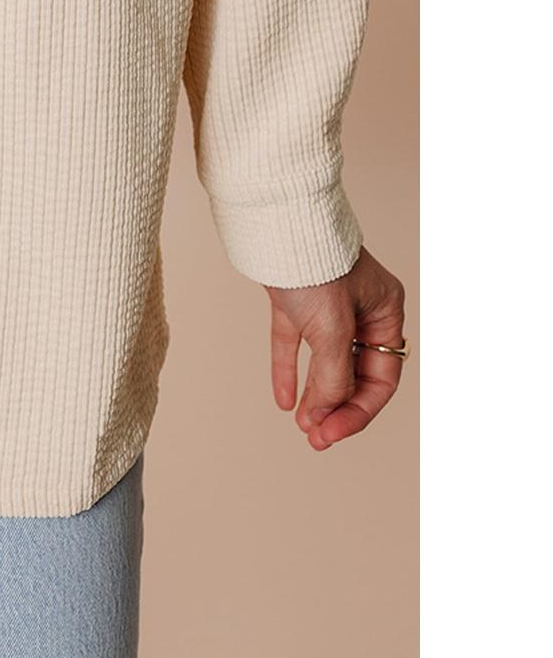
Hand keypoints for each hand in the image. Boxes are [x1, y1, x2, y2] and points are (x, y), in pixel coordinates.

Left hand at [266, 246, 407, 450]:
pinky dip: (289, 369)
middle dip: (336, 407)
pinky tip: (283, 400)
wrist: (272, 219)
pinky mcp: (294, 298)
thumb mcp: (331, 327)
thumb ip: (333, 375)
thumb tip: (324, 414)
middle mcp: (361, 308)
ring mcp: (326, 303)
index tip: (331, 433)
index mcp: (385, 310)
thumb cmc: (313, 262)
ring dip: (316, 395)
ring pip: (326, 361)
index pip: (380, 377)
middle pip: (355, 373)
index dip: (358, 411)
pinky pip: (295, 343)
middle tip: (315, 438)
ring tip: (302, 427)